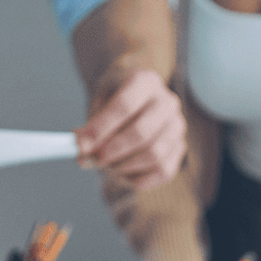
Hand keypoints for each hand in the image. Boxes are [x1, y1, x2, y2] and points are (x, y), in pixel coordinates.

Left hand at [74, 69, 185, 190]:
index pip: (124, 106)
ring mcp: (177, 126)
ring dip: (126, 166)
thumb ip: (90, 127)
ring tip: (107, 166)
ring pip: (155, 155)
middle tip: (94, 160)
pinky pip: (163, 171)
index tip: (81, 146)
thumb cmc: (114, 100)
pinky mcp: (180, 147)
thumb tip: (82, 151)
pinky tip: (123, 173)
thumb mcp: (98, 104)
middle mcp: (167, 102)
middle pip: (142, 133)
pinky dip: (140, 179)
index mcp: (145, 82)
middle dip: (114, 151)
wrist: (137, 98)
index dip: (101, 128)